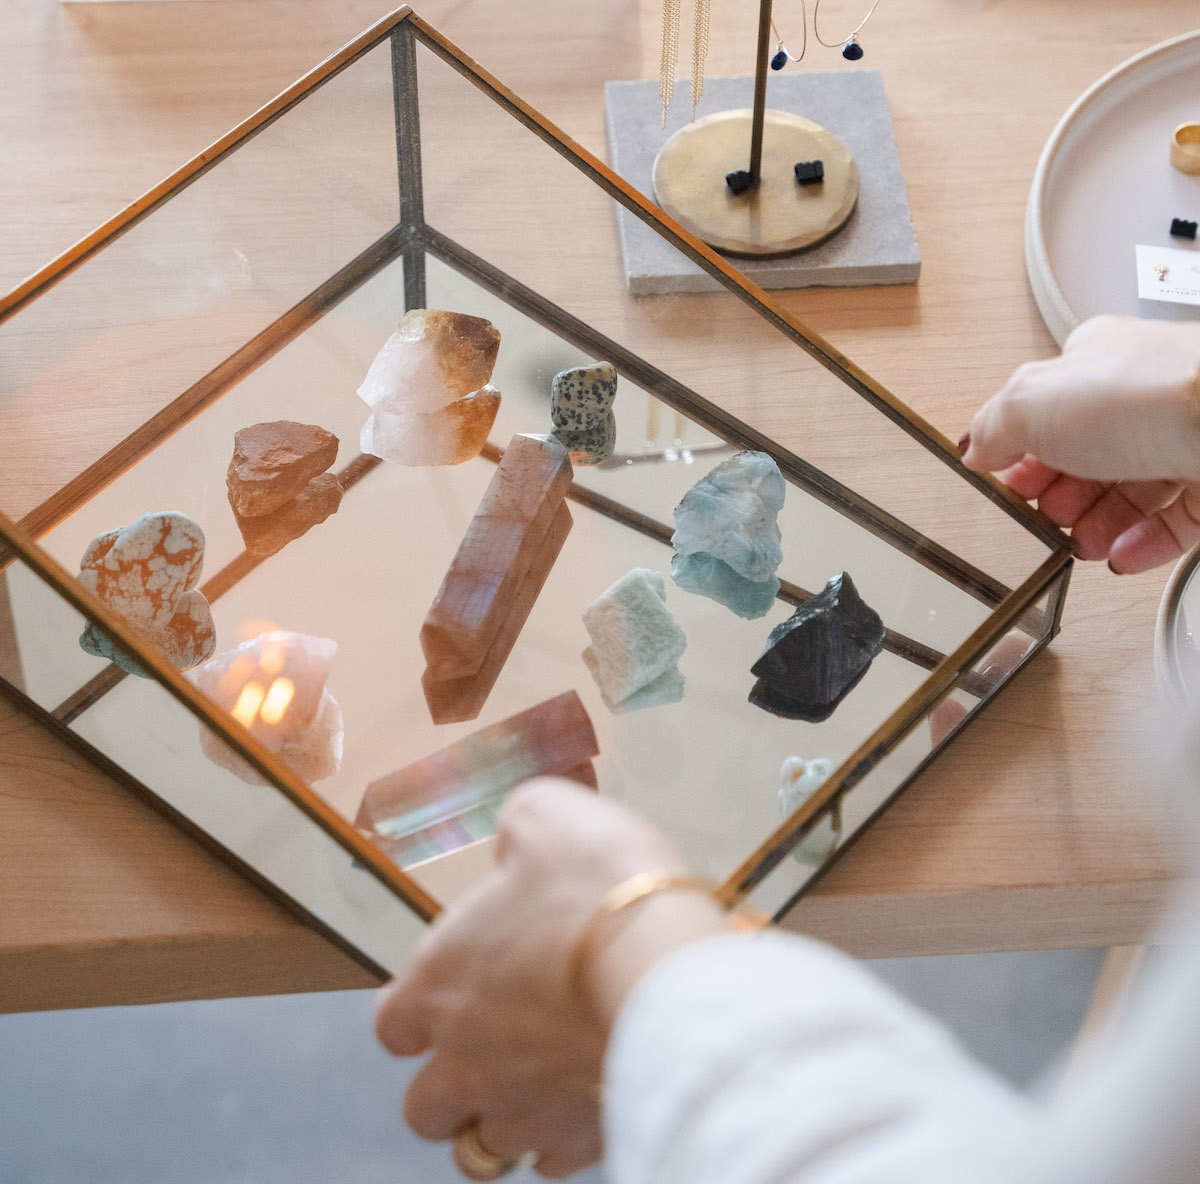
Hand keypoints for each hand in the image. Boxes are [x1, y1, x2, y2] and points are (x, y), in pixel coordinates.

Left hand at [374, 778, 724, 1178]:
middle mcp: (465, 1061)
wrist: (666, 962)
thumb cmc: (597, 886)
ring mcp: (522, 1109)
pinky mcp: (580, 1138)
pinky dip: (560, 1138)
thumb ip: (516, 829)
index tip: (449, 992)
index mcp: (438, 985)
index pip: (392, 1026)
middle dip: (447, 1087)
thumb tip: (517, 841)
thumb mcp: (545, 817)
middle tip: (489, 1050)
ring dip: (499, 1120)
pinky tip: (584, 1097)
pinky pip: (553, 1162)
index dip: (416, 1011)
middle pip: (424, 1109)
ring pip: (482, 1151)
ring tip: (534, 1085)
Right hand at [961, 316, 1199, 572]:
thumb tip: (975, 448)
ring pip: (1132, 491)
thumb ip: (993, 427)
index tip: (1004, 483)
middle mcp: (1142, 396)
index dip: (1021, 450)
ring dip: (1096, 525)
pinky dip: (1143, 543)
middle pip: (1088, 454)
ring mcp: (1182, 438)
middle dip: (1058, 494)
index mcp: (1094, 363)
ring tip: (1077, 545)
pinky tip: (1120, 556)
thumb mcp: (1029, 404)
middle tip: (1041, 517)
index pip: (1047, 409)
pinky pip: (1176, 520)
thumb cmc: (1145, 393)